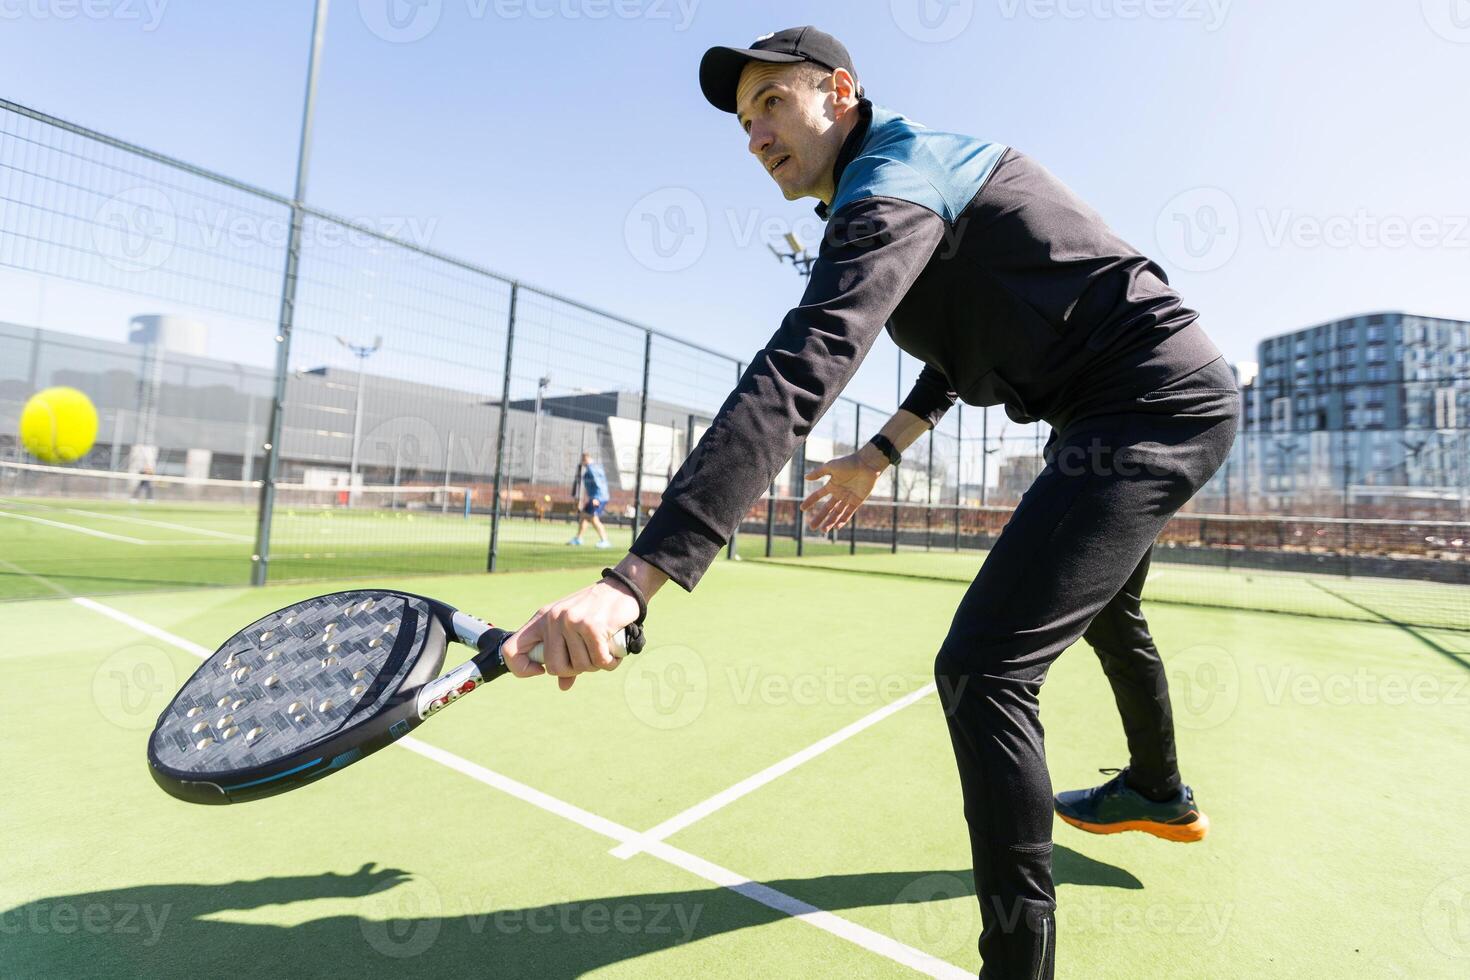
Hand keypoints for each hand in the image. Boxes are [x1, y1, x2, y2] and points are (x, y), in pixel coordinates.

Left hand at [499, 572, 648, 690]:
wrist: (622, 588)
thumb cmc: (596, 612)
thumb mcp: (573, 631)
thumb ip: (565, 656)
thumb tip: (563, 686)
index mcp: (541, 619)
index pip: (511, 649)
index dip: (521, 668)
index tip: (540, 670)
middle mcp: (552, 619)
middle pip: (554, 667)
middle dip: (575, 669)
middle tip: (588, 657)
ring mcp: (571, 621)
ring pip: (580, 666)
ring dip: (597, 665)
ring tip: (604, 649)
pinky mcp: (591, 626)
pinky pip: (599, 661)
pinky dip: (610, 662)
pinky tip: (614, 652)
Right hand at [801, 445, 885, 532]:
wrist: (867, 464)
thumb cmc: (849, 462)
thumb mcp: (831, 466)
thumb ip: (818, 473)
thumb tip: (805, 478)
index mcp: (832, 485)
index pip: (818, 495)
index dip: (810, 501)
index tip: (802, 509)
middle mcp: (839, 493)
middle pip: (827, 508)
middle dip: (819, 518)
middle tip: (812, 527)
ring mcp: (848, 498)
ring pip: (837, 513)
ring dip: (830, 522)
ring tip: (823, 530)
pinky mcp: (857, 501)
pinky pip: (849, 513)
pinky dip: (843, 520)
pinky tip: (837, 527)